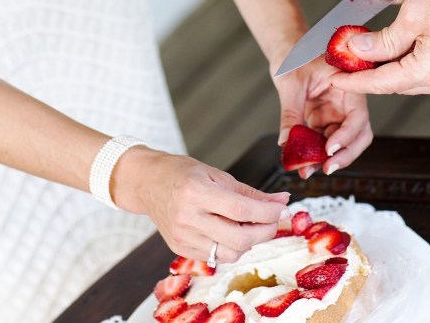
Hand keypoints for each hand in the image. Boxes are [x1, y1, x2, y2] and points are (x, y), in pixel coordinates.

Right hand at [113, 148, 290, 262]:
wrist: (147, 182)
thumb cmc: (182, 173)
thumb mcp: (216, 174)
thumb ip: (249, 192)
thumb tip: (281, 201)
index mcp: (195, 192)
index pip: (240, 209)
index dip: (267, 212)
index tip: (283, 208)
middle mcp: (187, 217)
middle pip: (238, 237)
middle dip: (265, 231)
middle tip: (274, 219)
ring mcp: (182, 236)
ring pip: (229, 253)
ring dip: (249, 242)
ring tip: (252, 225)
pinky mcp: (180, 249)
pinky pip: (215, 256)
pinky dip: (231, 246)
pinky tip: (232, 230)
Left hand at [272, 57, 371, 177]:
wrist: (287, 51)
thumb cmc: (294, 57)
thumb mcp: (290, 84)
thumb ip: (290, 114)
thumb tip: (286, 143)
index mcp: (347, 85)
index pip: (357, 116)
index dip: (347, 135)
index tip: (330, 148)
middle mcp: (347, 102)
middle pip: (358, 134)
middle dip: (345, 154)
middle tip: (326, 168)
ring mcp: (336, 112)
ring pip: (342, 143)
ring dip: (328, 159)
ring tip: (308, 170)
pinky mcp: (324, 120)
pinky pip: (325, 141)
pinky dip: (316, 154)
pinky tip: (303, 163)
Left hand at [329, 0, 429, 97]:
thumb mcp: (414, 13)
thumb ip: (382, 39)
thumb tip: (357, 49)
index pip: (380, 83)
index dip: (353, 80)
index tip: (333, 78)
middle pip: (392, 82)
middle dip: (366, 68)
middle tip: (342, 55)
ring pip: (405, 76)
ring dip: (384, 61)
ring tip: (363, 44)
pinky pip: (420, 70)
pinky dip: (403, 58)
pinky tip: (390, 43)